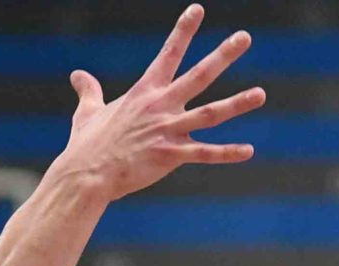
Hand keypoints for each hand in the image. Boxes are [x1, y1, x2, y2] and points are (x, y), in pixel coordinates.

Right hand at [55, 5, 263, 201]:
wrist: (85, 175)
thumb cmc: (86, 145)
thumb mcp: (87, 112)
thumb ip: (89, 91)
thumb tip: (77, 75)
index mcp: (144, 92)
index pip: (168, 53)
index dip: (183, 30)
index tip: (198, 10)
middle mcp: (160, 106)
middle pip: (199, 75)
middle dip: (223, 55)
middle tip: (244, 37)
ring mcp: (167, 130)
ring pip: (210, 113)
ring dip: (237, 103)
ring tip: (261, 94)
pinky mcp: (170, 156)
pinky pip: (204, 154)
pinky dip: (227, 153)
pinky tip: (248, 151)